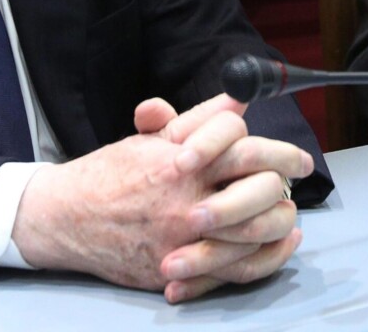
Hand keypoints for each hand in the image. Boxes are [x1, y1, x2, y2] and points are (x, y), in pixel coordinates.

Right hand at [11, 94, 312, 301]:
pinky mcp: (182, 266)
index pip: (241, 141)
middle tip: (298, 168)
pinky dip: (270, 256)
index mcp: (179, 158)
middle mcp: (187, 195)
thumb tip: (236, 99)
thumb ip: (195, 119)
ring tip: (288, 205)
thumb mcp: (149, 139)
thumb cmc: (108, 173)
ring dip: (282, 215)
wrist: (69, 217)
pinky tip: (281, 242)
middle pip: (260, 183)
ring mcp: (186, 235)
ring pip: (259, 228)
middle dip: (286, 173)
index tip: (291, 152)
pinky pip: (241, 268)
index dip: (272, 144)